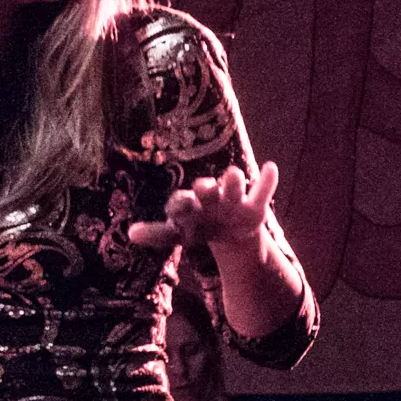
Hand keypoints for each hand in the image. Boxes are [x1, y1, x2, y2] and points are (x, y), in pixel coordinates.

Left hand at [128, 162, 279, 253]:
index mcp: (191, 202)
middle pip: (208, 188)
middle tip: (202, 187)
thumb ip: (157, 233)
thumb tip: (129, 234)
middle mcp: (212, 195)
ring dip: (233, 181)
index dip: (180, 205)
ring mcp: (234, 198)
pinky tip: (271, 167)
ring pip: (234, 184)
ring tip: (233, 175)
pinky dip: (268, 180)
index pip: (182, 202)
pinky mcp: (256, 206)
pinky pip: (263, 190)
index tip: (176, 209)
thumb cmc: (199, 227)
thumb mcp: (178, 234)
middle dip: (206, 188)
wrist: (231, 233)